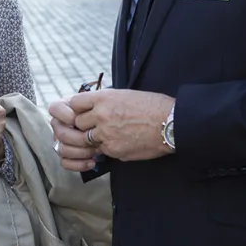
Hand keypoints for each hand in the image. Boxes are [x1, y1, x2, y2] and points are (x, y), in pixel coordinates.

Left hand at [51, 89, 173, 165]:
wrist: (171, 124)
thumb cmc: (153, 106)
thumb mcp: (125, 95)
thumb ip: (105, 102)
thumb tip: (92, 108)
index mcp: (104, 98)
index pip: (75, 103)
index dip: (79, 108)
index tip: (85, 111)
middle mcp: (101, 115)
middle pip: (78, 123)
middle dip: (86, 125)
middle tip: (97, 126)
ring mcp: (106, 134)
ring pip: (87, 139)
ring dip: (94, 138)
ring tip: (109, 135)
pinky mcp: (114, 149)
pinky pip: (102, 150)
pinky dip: (108, 148)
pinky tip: (121, 142)